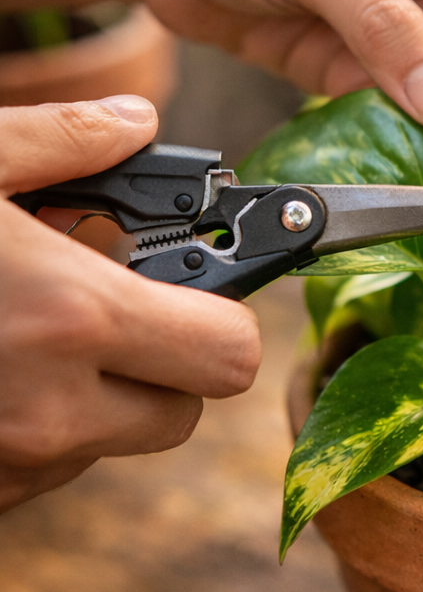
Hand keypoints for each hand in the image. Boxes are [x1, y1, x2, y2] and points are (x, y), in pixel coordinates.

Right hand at [0, 96, 260, 512]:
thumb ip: (63, 140)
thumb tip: (137, 121)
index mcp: (70, 315)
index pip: (230, 357)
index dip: (224, 321)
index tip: (195, 288)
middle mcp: (49, 410)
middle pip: (183, 412)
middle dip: (165, 363)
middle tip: (112, 307)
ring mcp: (4, 467)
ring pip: (110, 443)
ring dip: (93, 392)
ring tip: (20, 329)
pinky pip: (42, 470)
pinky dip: (35, 426)